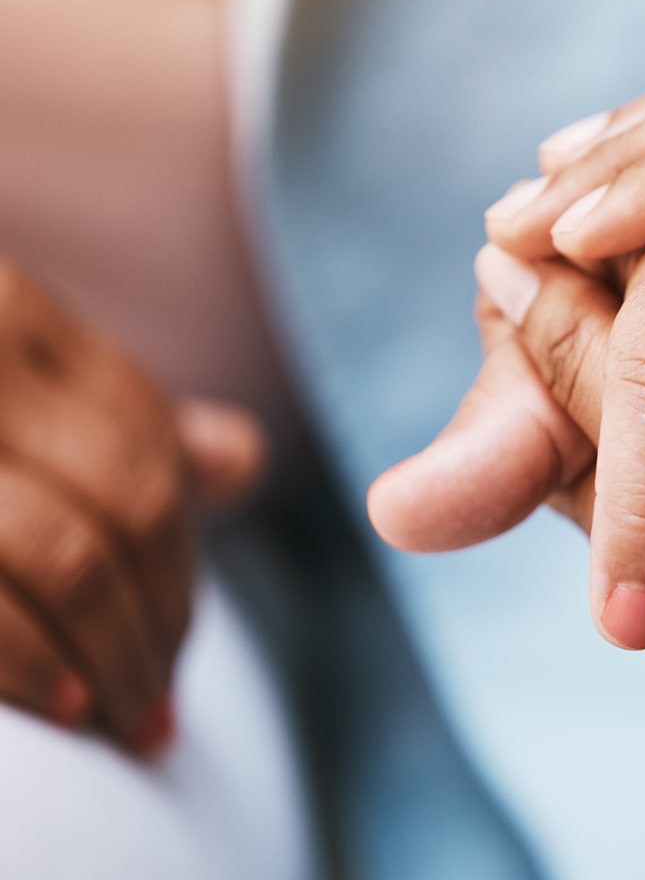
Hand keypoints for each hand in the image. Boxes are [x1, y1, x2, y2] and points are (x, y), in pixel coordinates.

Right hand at [0, 260, 263, 750]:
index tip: (179, 647)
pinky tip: (63, 707)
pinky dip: (30, 661)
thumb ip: (101, 422)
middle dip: (159, 620)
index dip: (180, 564)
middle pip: (130, 503)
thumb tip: (231, 460)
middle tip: (157, 710)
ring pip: (66, 553)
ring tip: (122, 722)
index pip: (149, 449)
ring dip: (111, 656)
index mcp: (10, 314)